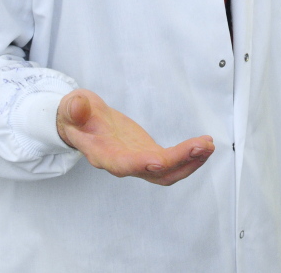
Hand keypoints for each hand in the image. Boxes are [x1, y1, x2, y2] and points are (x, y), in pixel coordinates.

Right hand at [56, 89, 214, 185]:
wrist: (82, 123)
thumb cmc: (77, 116)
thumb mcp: (71, 106)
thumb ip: (74, 108)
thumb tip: (77, 107)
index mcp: (102, 154)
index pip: (123, 164)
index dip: (141, 164)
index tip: (160, 161)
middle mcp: (122, 163)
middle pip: (154, 173)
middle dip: (180, 161)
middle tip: (203, 146)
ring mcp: (138, 161)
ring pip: (167, 172)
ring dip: (191, 161)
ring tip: (209, 146)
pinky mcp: (148, 154)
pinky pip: (172, 162)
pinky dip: (190, 155)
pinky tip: (204, 146)